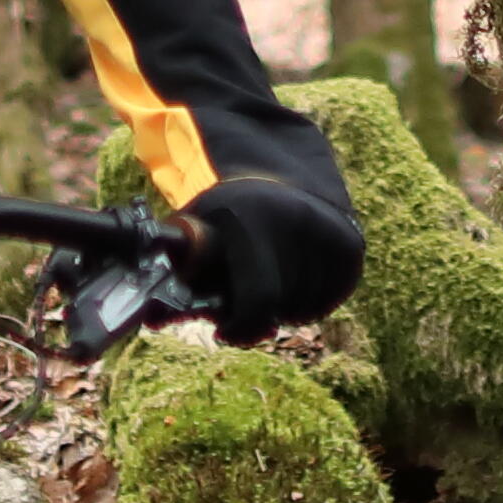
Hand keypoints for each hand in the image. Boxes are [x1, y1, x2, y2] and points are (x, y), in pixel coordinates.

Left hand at [177, 173, 364, 343]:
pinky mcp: (351, 242)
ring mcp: (328, 230)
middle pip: (282, 308)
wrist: (275, 171)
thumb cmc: (225, 214)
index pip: (258, 300)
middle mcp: (296, 220)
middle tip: (243, 306)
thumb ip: (176, 278)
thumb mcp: (195, 233)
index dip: (240, 328)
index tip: (224, 331)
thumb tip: (152, 319)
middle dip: (259, 317)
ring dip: (287, 310)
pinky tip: (293, 283)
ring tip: (268, 287)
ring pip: (309, 308)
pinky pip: (334, 297)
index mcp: (250, 218)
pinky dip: (313, 302)